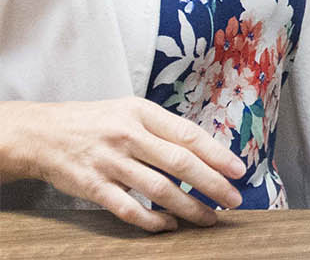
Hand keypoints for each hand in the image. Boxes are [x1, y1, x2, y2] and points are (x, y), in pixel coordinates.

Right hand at [0, 98, 244, 231]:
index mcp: (141, 113)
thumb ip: (165, 128)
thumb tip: (207, 152)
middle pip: (180, 163)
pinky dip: (153, 220)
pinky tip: (170, 225)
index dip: (218, 155)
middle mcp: (127, 135)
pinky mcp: (93, 186)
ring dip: (190, 207)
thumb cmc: (96, 122)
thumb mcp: (131, 111)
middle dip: (212, 183)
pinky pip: (129, 209)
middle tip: (234, 199)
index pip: (188, 135)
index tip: (239, 170)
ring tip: (209, 217)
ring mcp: (109, 162)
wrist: (43, 134)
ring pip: (159, 189)